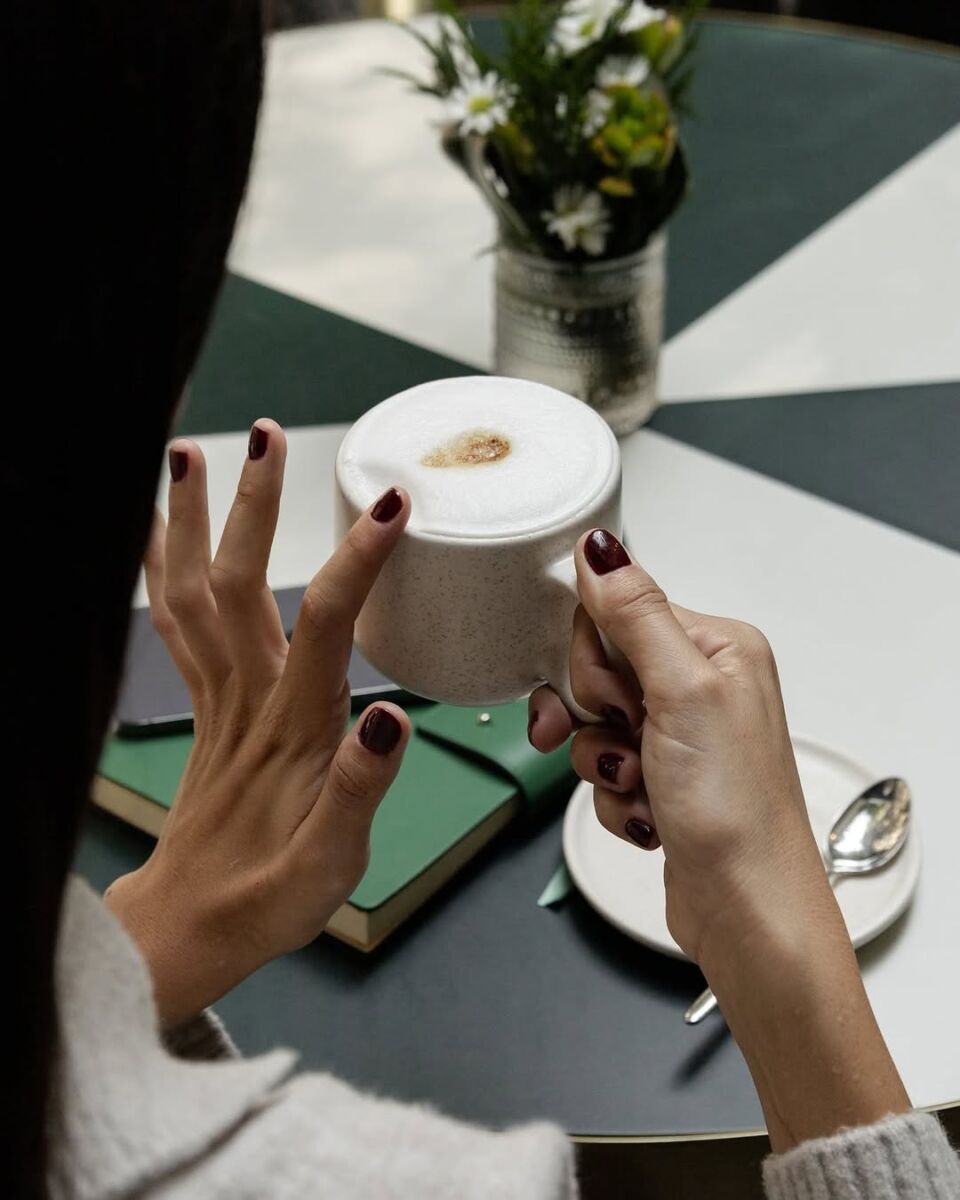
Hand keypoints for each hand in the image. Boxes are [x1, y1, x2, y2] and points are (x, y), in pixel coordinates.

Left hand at [105, 421, 410, 1025]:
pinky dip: (160, 571)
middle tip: (267, 437)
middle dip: (254, 506)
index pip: (329, 627)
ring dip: (191, 522)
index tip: (390, 506)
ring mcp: (219, 700)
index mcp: (294, 730)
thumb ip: (360, 790)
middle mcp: (250, 701)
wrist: (188, 929)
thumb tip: (391, 721)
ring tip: (188, 455)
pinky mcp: (205, 709)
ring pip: (192, 595)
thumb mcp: (332, 863)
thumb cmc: (264, 898)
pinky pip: (171, 626)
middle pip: (242, 586)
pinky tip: (160, 535)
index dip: (359, 563)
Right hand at [529, 528, 832, 966]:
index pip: (617, 611)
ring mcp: (679, 735)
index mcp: (716, 645)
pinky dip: (614, 799)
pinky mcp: (662, 779)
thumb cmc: (738, 808)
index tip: (610, 694)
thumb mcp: (682, 692)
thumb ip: (636, 614)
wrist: (748, 910)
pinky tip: (650, 816)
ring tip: (644, 786)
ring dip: (603, 764)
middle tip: (632, 738)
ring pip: (592, 724)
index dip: (593, 656)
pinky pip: (601, 770)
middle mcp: (699, 684)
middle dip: (595, 715)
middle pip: (596, 668)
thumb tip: (601, 546)